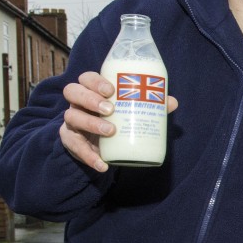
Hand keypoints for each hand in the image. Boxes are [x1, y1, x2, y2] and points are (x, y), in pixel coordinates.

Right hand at [60, 71, 178, 171]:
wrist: (98, 145)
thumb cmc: (116, 119)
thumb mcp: (129, 111)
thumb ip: (149, 105)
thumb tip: (172, 102)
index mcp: (92, 91)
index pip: (86, 78)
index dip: (95, 81)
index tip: (111, 90)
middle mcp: (78, 103)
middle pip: (73, 92)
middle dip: (91, 99)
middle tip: (110, 110)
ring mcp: (72, 121)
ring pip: (72, 116)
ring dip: (91, 123)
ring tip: (111, 131)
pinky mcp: (70, 140)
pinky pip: (75, 147)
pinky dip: (89, 156)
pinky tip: (102, 164)